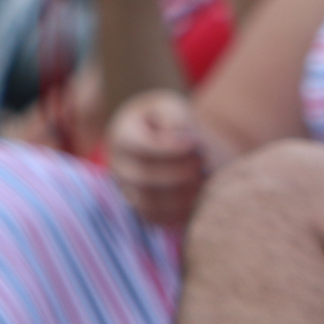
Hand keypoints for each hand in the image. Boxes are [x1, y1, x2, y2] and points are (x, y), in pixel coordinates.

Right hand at [107, 91, 204, 225]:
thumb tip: (185, 140)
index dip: (169, 148)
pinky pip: (158, 218)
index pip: (140, 146)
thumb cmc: (169, 118)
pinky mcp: (143, 208)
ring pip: (149, 203)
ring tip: (204, 178)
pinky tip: (201, 194)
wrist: (166, 137)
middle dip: (178, 172)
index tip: (195, 143)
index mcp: (123, 136)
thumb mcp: (172, 105)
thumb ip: (177, 118)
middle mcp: (120, 166)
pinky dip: (181, 211)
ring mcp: (129, 190)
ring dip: (182, 194)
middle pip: (143, 178)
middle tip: (202, 161)